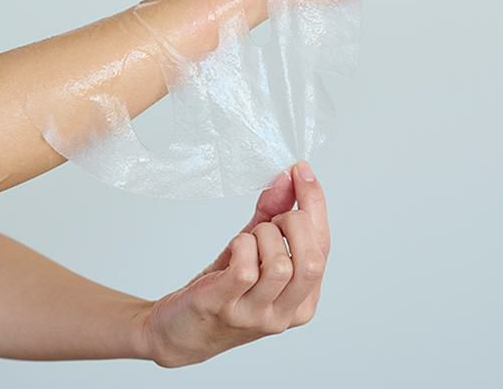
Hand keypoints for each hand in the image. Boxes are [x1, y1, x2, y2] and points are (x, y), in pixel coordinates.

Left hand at [135, 161, 328, 367]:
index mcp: (304, 300)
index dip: (314, 203)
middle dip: (293, 224)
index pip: (323, 246)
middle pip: (312, 261)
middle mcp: (286, 314)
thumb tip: (290, 176)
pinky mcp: (225, 308)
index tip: (300, 171)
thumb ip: (276, 212)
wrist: (180, 331)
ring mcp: (256, 315)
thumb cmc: (225, 286)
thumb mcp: (257, 247)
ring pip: (279, 265)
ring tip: (247, 240)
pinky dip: (241, 246)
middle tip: (270, 221)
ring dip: (262, 237)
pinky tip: (234, 249)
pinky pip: (245, 269)